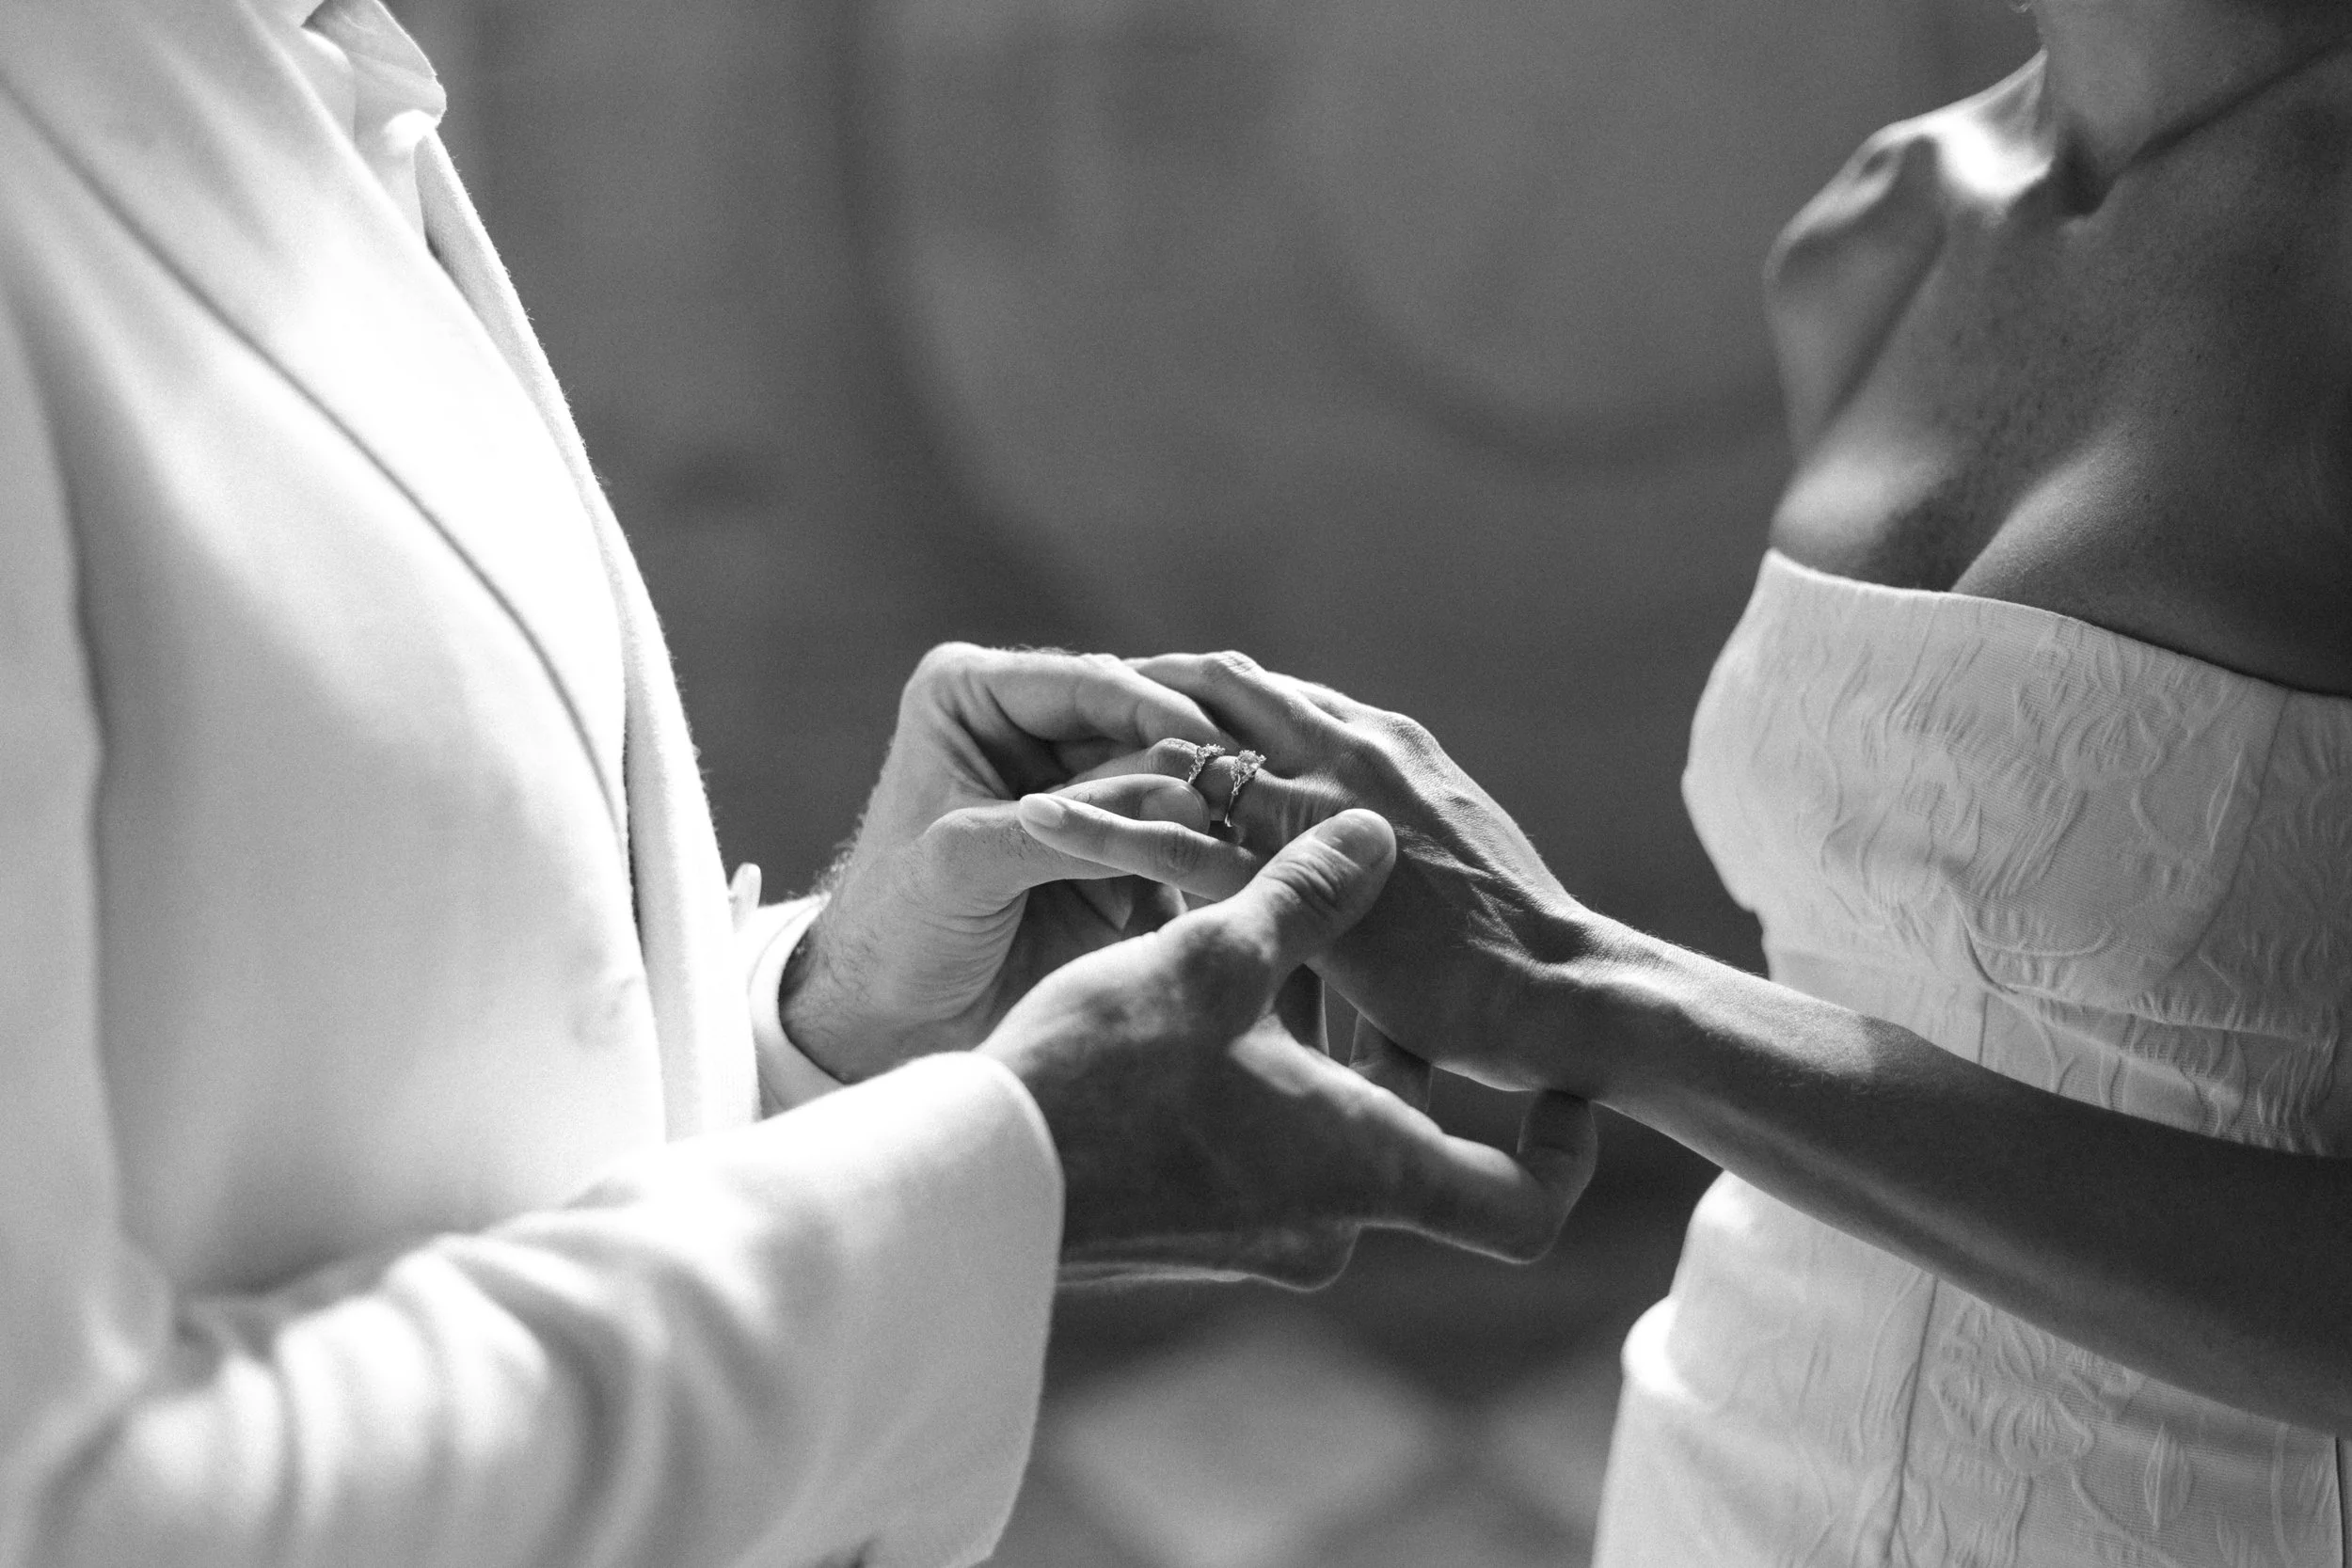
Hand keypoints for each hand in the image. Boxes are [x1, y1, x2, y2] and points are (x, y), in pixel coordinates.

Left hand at [778, 644, 1228, 1081]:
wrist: (886, 1021)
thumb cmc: (896, 930)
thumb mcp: (969, 860)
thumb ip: (1072, 820)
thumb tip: (1186, 785)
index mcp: (976, 694)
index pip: (1091, 682)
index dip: (1159, 710)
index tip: (1220, 744)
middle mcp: (1034, 727)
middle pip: (1144, 722)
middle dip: (1202, 756)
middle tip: (1261, 788)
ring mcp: (1081, 787)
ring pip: (1173, 776)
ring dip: (1216, 805)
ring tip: (1269, 827)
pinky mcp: (1115, 847)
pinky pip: (1179, 834)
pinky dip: (1214, 850)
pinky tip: (1260, 861)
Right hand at [982, 810, 1595, 1283]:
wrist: (975, 1184)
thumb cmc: (1108, 1076)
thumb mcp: (1216, 960)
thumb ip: (1307, 892)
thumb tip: (1369, 833)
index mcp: (1371, 1169)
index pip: (1526, 1202)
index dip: (1562, 1146)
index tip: (1554, 1083)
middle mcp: (1331, 1219)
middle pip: (1416, 1134)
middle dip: (1395, 1033)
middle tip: (1373, 952)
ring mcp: (1262, 1235)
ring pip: (1335, 1128)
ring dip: (1320, 1038)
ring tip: (1272, 942)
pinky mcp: (1201, 1226)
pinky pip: (1272, 1143)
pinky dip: (1267, 1069)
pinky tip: (1208, 988)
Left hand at [1012, 653, 1618, 1096]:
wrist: (1559, 990)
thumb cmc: (1505, 947)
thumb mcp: (1436, 862)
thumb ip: (1375, 843)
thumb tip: (1340, 866)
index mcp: (1385, 740)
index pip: (1270, 691)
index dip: (1198, 694)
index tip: (1139, 706)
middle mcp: (1352, 745)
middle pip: (1218, 685)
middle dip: (1139, 690)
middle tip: (1068, 708)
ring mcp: (1323, 800)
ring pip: (1184, 745)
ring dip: (1106, 744)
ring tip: (1032, 757)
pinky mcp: (1295, 870)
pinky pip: (1174, 835)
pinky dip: (1104, 825)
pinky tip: (1042, 826)